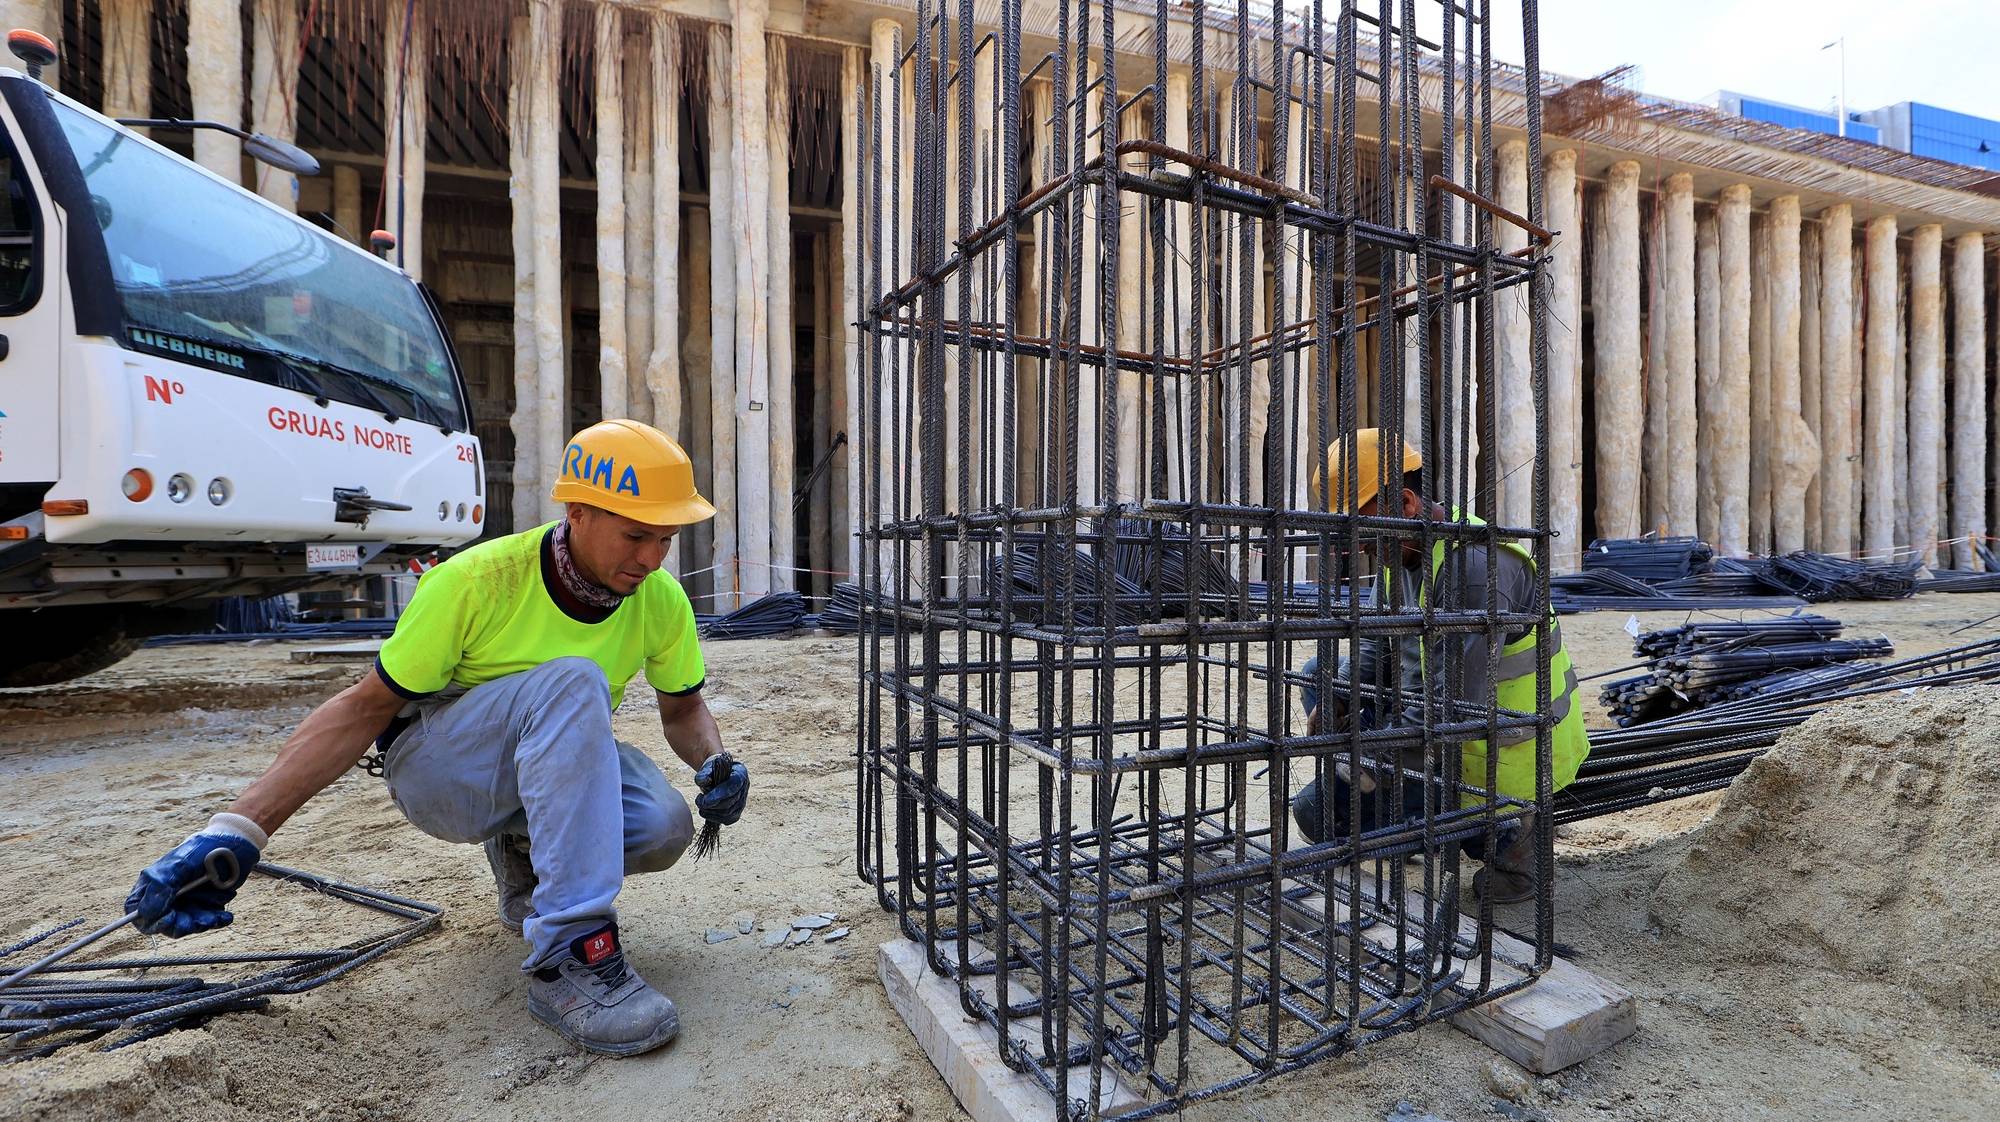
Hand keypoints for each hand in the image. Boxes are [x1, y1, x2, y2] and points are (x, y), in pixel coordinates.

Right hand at [125, 832, 260, 937]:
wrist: (240, 842)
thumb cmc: (207, 847)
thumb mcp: (183, 863)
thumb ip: (162, 886)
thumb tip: (144, 913)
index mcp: (153, 883)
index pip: (138, 913)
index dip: (150, 922)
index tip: (171, 919)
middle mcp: (167, 896)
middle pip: (165, 924)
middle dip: (185, 924)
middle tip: (203, 918)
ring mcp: (186, 902)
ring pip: (187, 925)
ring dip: (204, 920)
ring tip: (222, 903)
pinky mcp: (204, 906)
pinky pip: (205, 923)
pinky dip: (216, 921)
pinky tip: (226, 916)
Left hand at [693, 752, 748, 825]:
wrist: (718, 774)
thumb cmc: (713, 770)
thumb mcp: (707, 767)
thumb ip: (704, 774)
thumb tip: (702, 782)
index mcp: (740, 773)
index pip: (732, 787)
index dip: (717, 795)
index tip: (702, 799)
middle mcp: (745, 788)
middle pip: (729, 803)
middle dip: (710, 805)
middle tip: (698, 800)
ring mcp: (743, 801)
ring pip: (727, 814)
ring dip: (710, 813)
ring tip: (701, 805)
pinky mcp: (738, 811)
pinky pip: (728, 820)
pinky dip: (714, 818)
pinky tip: (707, 811)